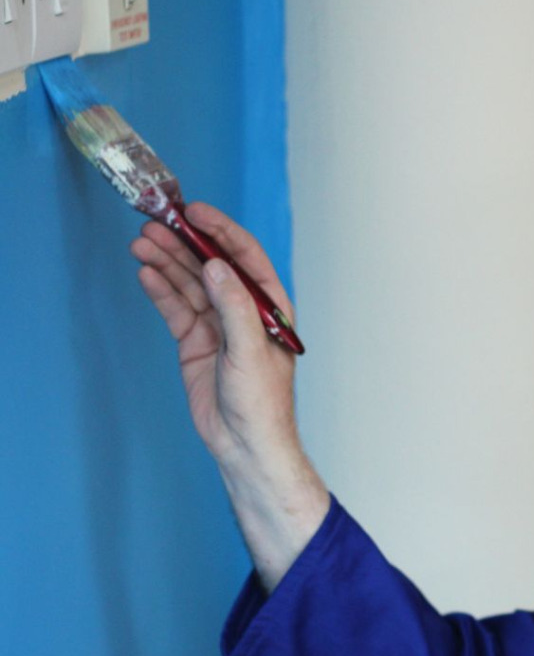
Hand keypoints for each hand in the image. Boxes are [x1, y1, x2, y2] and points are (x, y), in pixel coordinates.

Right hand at [132, 202, 328, 589]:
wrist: (244, 444)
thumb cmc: (261, 401)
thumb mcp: (250, 350)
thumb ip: (234, 306)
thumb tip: (217, 267)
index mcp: (269, 305)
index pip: (243, 257)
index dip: (220, 231)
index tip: (194, 211)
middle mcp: (243, 310)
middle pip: (211, 266)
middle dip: (184, 243)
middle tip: (155, 222)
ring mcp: (218, 325)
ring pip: (189, 284)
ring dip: (168, 261)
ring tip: (142, 241)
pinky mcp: (196, 343)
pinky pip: (176, 309)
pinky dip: (161, 290)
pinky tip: (146, 272)